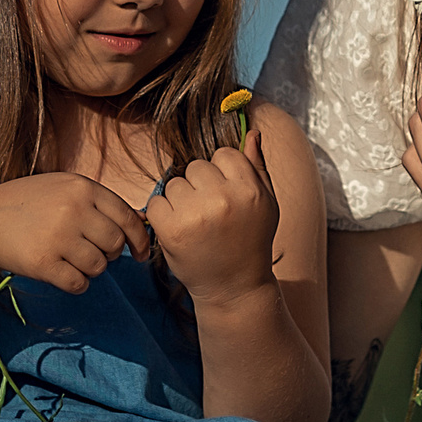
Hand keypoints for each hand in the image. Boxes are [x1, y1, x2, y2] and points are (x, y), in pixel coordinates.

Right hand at [0, 172, 151, 295]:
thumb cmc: (30, 206)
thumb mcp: (63, 188)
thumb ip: (98, 202)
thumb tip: (142, 223)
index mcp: (82, 187)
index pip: (127, 218)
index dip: (140, 240)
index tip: (141, 254)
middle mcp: (73, 209)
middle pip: (115, 244)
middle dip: (110, 254)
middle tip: (92, 253)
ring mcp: (58, 236)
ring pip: (99, 266)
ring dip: (91, 270)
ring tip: (72, 260)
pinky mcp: (43, 262)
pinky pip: (79, 283)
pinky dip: (76, 283)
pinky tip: (62, 272)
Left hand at [147, 131, 280, 306]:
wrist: (234, 288)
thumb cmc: (251, 242)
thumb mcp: (266, 205)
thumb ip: (258, 167)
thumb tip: (252, 132)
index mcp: (249, 190)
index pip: (223, 154)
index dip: (221, 174)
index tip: (225, 196)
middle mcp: (223, 199)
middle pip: (196, 167)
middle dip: (199, 186)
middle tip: (210, 213)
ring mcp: (196, 215)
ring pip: (175, 184)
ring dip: (180, 201)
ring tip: (196, 224)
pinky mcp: (171, 230)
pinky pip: (155, 203)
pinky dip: (162, 215)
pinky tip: (180, 231)